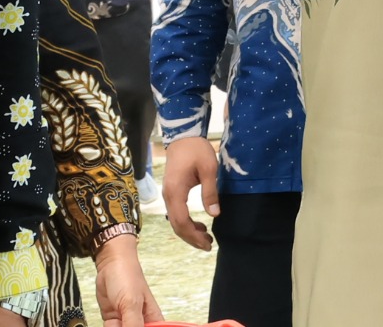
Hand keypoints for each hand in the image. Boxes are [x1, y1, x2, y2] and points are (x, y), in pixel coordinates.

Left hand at [92, 231, 157, 326]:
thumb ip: (133, 326)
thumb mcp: (131, 304)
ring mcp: (127, 324)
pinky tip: (109, 320)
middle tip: (117, 322)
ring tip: (113, 319)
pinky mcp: (114, 323)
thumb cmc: (127, 279)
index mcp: (155, 322)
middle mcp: (143, 325)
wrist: (110, 264)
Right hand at [162, 134, 217, 250]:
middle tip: (208, 246)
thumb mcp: (209, 169)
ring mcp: (168, 195)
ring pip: (175, 220)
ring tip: (206, 238)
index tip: (207, 243)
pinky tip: (199, 226)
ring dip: (189, 232)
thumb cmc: (197, 150)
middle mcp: (168, 196)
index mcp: (175, 192)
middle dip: (191, 238)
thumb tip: (214, 214)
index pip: (180, 221)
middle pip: (176, 224)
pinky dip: (186, 223)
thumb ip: (210, 192)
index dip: (192, 235)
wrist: (183, 136)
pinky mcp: (172, 192)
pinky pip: (177, 213)